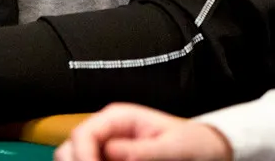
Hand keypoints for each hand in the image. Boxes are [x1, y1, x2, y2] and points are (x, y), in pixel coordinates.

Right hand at [57, 104, 232, 160]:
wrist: (205, 150)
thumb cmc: (191, 143)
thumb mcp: (172, 147)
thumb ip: (143, 150)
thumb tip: (111, 151)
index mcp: (117, 118)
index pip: (83, 134)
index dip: (82, 157)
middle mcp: (106, 132)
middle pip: (69, 149)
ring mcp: (105, 149)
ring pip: (72, 159)